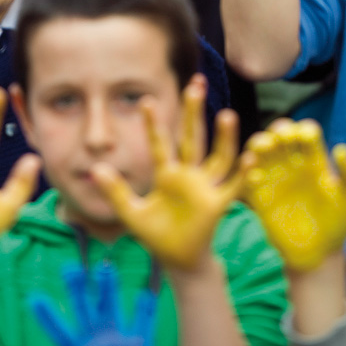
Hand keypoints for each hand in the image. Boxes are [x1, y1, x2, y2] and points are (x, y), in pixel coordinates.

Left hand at [9, 261, 155, 345]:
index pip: (61, 333)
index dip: (48, 318)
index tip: (33, 298)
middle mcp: (97, 344)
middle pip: (85, 311)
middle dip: (78, 290)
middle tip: (70, 267)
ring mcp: (119, 344)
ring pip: (111, 309)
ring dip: (109, 289)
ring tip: (105, 267)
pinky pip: (143, 324)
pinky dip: (144, 310)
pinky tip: (144, 293)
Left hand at [92, 86, 244, 270]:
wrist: (177, 260)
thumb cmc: (155, 234)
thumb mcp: (131, 213)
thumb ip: (115, 191)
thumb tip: (95, 168)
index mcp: (166, 174)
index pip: (160, 144)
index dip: (154, 124)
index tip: (146, 101)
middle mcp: (188, 175)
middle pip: (192, 138)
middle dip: (193, 113)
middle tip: (196, 85)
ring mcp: (205, 188)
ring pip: (217, 157)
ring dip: (224, 138)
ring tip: (228, 115)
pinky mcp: (217, 205)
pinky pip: (233, 187)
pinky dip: (243, 174)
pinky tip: (250, 157)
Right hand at [242, 120, 345, 271]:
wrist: (318, 255)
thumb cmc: (337, 224)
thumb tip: (342, 148)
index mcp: (314, 159)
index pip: (306, 133)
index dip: (304, 130)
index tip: (306, 138)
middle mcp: (291, 163)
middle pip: (280, 135)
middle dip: (280, 130)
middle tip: (282, 137)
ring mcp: (273, 178)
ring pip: (260, 151)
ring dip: (259, 143)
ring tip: (263, 146)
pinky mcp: (259, 196)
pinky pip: (247, 178)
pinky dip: (247, 171)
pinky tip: (254, 174)